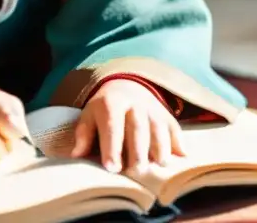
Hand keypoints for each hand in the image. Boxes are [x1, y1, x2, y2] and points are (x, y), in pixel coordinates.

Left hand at [70, 79, 184, 172]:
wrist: (127, 86)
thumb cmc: (104, 108)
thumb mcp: (89, 115)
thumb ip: (84, 134)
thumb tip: (76, 156)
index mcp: (111, 103)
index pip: (112, 126)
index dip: (112, 147)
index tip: (112, 168)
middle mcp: (134, 104)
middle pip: (138, 129)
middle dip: (138, 152)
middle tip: (135, 171)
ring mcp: (153, 109)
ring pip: (159, 130)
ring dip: (160, 149)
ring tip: (158, 165)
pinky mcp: (167, 116)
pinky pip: (175, 130)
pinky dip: (178, 144)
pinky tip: (180, 157)